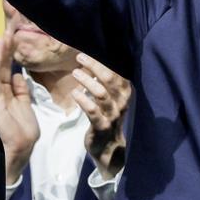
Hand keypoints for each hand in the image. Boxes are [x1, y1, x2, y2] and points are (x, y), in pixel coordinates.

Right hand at [0, 32, 38, 184]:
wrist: (21, 148)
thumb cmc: (24, 130)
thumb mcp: (26, 105)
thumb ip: (22, 91)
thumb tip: (18, 75)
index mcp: (7, 93)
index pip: (7, 69)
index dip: (9, 54)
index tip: (13, 37)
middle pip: (0, 66)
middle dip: (4, 49)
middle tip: (8, 30)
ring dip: (0, 53)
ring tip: (4, 36)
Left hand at [70, 53, 129, 176]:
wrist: (109, 147)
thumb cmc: (107, 117)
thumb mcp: (111, 99)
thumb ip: (106, 82)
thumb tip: (93, 60)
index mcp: (125, 93)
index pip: (116, 72)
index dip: (101, 61)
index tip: (86, 52)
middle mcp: (122, 102)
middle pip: (110, 78)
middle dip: (95, 65)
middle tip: (80, 57)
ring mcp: (113, 115)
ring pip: (101, 93)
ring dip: (87, 81)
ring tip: (75, 73)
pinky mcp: (102, 126)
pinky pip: (92, 111)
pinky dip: (83, 100)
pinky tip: (74, 93)